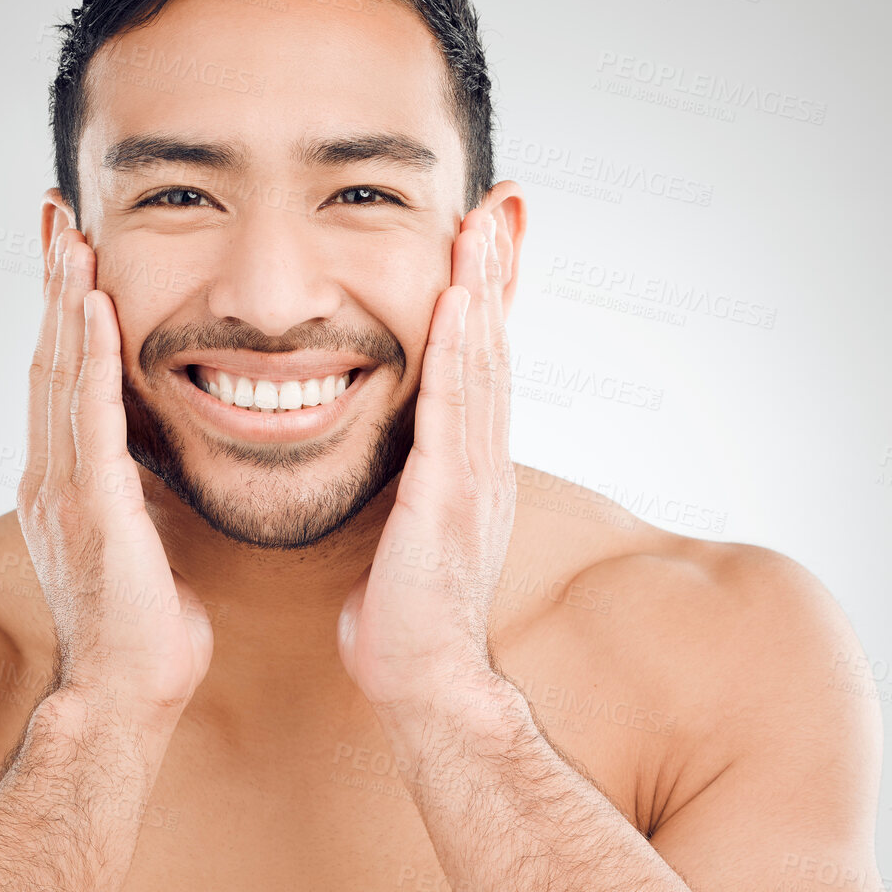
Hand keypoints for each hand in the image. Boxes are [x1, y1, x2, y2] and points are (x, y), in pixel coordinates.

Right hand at [18, 229, 213, 725]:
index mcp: (64, 486)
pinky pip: (88, 415)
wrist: (127, 696)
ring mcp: (63, 491)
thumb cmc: (145, 635)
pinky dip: (86, 356)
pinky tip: (91, 304)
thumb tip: (154, 469)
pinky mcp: (92, 507)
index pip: (59, 378)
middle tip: (57, 213)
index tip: (70, 253)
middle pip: (46, 358)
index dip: (61, 312)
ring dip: (63, 298)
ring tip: (70, 233)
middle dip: (51, 282)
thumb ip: (136, 498)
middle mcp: (51, 478)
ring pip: (57, 373)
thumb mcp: (141, 545)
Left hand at [337, 204, 516, 720]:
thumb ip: (412, 495)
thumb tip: (398, 473)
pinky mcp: (448, 498)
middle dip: (491, 281)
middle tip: (489, 211)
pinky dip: (459, 351)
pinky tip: (456, 301)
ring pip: (482, 369)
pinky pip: (454, 410)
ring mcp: (472, 480)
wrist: (423, 679)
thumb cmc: (405, 621)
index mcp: (470, 474)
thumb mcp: (410, 538)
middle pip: (492, 355)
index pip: (478, 376)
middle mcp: (482, 467)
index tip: (472, 252)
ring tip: (477, 229)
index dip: (480, 311)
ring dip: (480, 294)